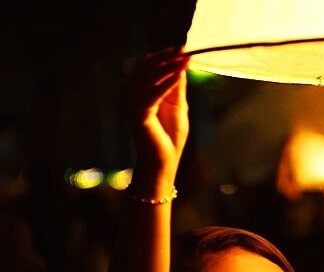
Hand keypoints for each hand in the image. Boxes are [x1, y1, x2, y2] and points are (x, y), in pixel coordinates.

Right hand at [121, 47, 190, 180]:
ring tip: (186, 59)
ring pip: (149, 79)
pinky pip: (152, 94)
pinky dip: (166, 83)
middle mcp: (128, 95)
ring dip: (169, 67)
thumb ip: (176, 85)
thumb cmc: (169, 137)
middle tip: (187, 50)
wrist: (162, 162)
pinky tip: (179, 75)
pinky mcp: (136, 114)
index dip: (165, 55)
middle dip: (169, 58)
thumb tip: (182, 61)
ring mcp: (129, 104)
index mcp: (135, 92)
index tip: (184, 47)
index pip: (147, 65)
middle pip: (148, 68)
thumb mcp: (177, 105)